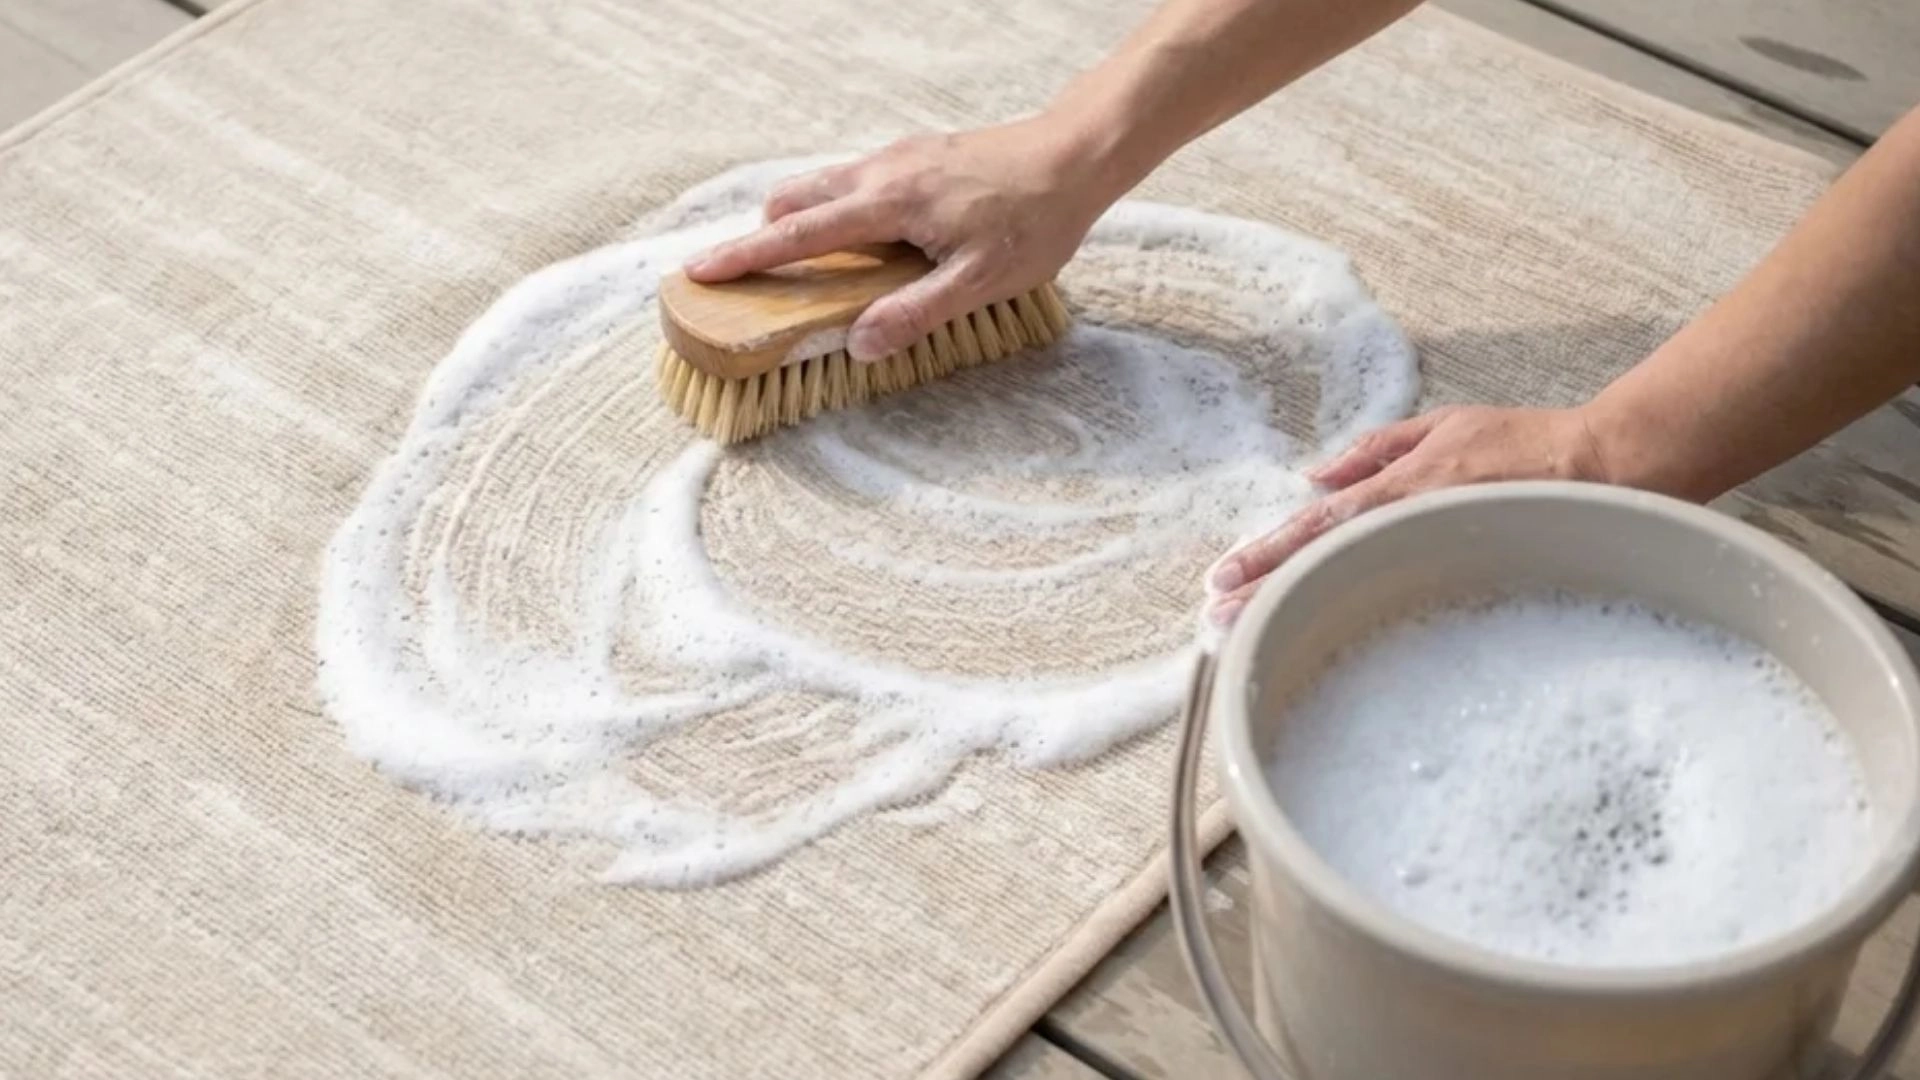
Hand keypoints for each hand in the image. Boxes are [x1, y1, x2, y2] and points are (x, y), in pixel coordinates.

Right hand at [681, 119, 1108, 361]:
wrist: (1074, 156)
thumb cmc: (1034, 219)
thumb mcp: (980, 281)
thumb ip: (915, 313)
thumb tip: (859, 344)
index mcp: (890, 204)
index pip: (800, 234)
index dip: (747, 257)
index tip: (700, 272)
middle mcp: (882, 172)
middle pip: (796, 200)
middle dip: (761, 237)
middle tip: (743, 276)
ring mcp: (897, 158)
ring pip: (823, 185)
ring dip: (798, 220)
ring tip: (797, 263)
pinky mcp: (915, 155)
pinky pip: (853, 180)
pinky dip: (833, 207)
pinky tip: (859, 238)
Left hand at [1206, 405, 1609, 624]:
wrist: (1606, 472)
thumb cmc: (1527, 445)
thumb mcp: (1444, 426)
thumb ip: (1377, 450)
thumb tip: (1316, 478)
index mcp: (1402, 488)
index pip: (1319, 526)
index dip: (1268, 553)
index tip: (1223, 580)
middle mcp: (1412, 525)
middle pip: (1324, 567)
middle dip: (1268, 596)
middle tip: (1217, 627)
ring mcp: (1439, 558)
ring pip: (1354, 591)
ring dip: (1302, 612)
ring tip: (1251, 639)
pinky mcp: (1469, 580)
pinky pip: (1401, 606)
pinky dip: (1358, 623)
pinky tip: (1326, 642)